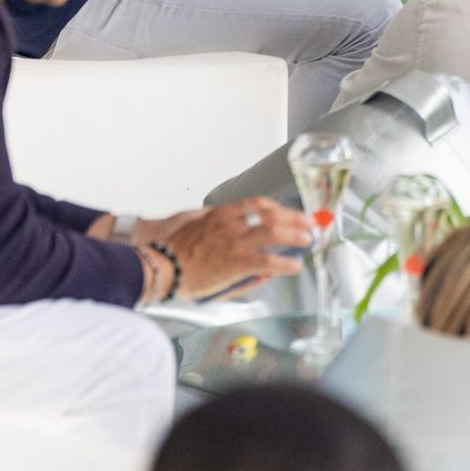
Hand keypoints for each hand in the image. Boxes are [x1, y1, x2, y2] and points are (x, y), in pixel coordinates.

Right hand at [138, 199, 310, 299]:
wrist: (160, 265)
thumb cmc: (171, 249)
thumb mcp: (193, 225)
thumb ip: (214, 224)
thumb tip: (230, 228)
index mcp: (220, 214)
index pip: (257, 204)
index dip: (278, 207)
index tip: (290, 211)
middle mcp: (231, 224)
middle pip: (272, 215)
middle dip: (295, 218)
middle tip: (309, 223)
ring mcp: (235, 243)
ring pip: (274, 233)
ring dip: (296, 235)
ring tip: (308, 240)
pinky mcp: (236, 263)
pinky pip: (268, 261)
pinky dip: (285, 263)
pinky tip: (294, 266)